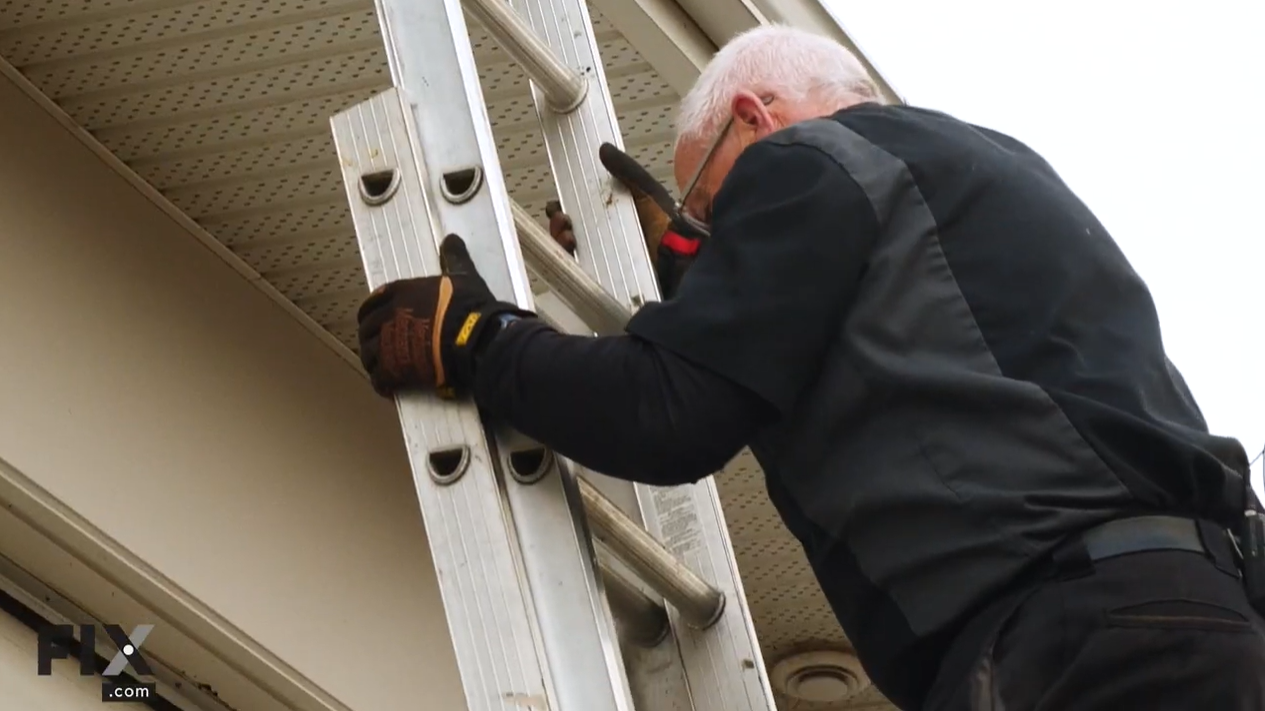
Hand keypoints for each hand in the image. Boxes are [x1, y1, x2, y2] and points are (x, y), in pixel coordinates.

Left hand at [356, 234, 532, 398]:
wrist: (475, 337)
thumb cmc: (470, 307)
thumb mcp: (463, 275)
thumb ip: (454, 258)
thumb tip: (452, 241)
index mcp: (400, 292)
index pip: (374, 302)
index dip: (371, 313)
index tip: (373, 320)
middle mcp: (389, 315)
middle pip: (367, 329)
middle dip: (370, 339)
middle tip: (377, 346)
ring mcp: (389, 342)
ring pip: (368, 354)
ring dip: (373, 362)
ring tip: (380, 368)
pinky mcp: (395, 368)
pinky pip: (380, 378)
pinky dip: (382, 384)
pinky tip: (388, 387)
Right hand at [546, 144, 704, 297]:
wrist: (684, 260)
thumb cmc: (670, 226)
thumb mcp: (647, 192)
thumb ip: (627, 171)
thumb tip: (604, 148)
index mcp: (618, 218)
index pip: (583, 213)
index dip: (567, 209)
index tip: (557, 206)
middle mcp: (611, 240)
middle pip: (573, 233)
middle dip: (560, 226)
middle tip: (561, 220)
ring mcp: (610, 262)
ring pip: (575, 253)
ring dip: (563, 243)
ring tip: (567, 237)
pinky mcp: (610, 281)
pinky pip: (584, 275)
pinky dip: (574, 266)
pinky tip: (573, 256)